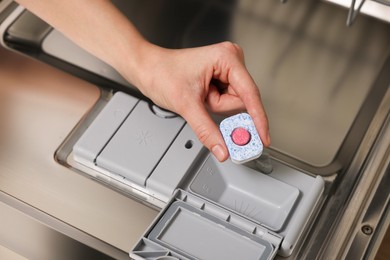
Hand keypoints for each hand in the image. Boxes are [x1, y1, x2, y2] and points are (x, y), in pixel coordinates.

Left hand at [122, 41, 269, 161]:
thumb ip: (208, 130)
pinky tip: (201, 97)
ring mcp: (226, 70)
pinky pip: (227, 101)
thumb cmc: (162, 73)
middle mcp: (231, 61)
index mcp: (226, 58)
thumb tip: (223, 149)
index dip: (258, 119)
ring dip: (215, 107)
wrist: (147, 69)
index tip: (263, 138)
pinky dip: (214, 105)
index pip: (250, 94)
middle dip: (221, 108)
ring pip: (234, 103)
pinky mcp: (221, 78)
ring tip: (198, 96)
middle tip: (204, 106)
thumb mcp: (187, 105)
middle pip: (241, 100)